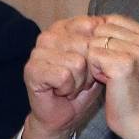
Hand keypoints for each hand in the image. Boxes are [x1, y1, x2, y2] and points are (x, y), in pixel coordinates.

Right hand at [22, 16, 103, 138]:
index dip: (99, 51)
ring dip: (80, 81)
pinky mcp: (32, 69)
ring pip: (77, 62)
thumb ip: (102, 42)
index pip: (93, 27)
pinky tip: (62, 91)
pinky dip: (68, 88)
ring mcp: (38, 51)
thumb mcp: (98, 61)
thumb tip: (106, 23)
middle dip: (91, 69)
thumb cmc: (82, 87)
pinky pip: (64, 76)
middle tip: (81, 80)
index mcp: (65, 27)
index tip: (92, 65)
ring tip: (71, 86)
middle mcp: (49, 35)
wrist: (62, 115)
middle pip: (87, 46)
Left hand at [87, 15, 138, 138]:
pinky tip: (106, 82)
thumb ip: (121, 37)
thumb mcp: (134, 58)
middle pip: (102, 29)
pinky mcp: (124, 64)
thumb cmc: (133, 92)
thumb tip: (94, 20)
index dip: (103, 39)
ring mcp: (138, 51)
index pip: (112, 20)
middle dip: (98, 49)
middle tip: (110, 71)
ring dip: (95, 61)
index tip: (111, 60)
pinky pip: (92, 56)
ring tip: (109, 76)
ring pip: (95, 42)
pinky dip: (93, 70)